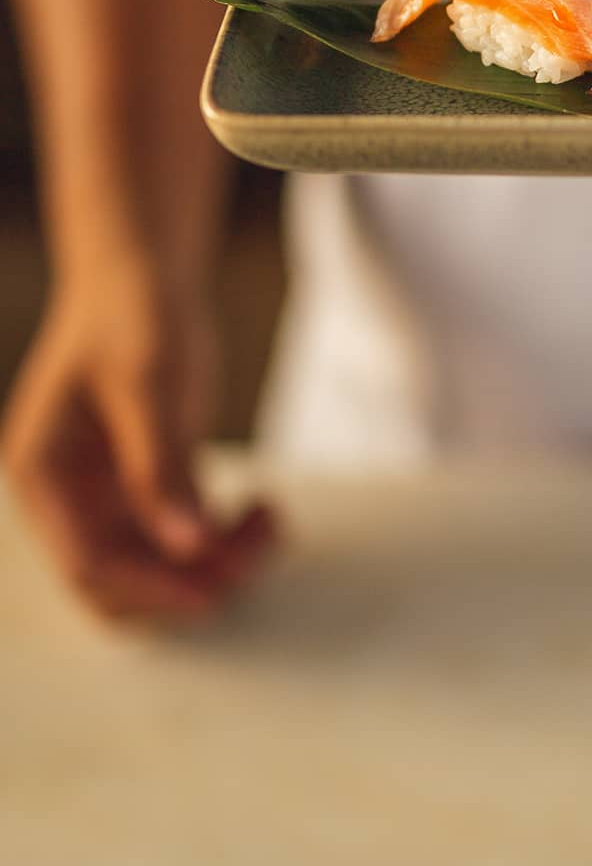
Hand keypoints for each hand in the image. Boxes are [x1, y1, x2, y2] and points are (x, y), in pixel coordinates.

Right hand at [2, 256, 278, 624]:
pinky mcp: (143, 482)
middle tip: (257, 552)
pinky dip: (220, 532)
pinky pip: (180, 531)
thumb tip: (188, 545)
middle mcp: (68, 493)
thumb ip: (163, 465)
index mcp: (45, 472)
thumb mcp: (152, 384)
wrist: (145, 272)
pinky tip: (263, 509)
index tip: (214, 592)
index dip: (151, 587)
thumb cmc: (136, 314)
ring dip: (215, 557)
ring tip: (271, 521)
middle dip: (187, 578)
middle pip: (120, 577)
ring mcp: (105, 491)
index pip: (88, 562)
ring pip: (156, 560)